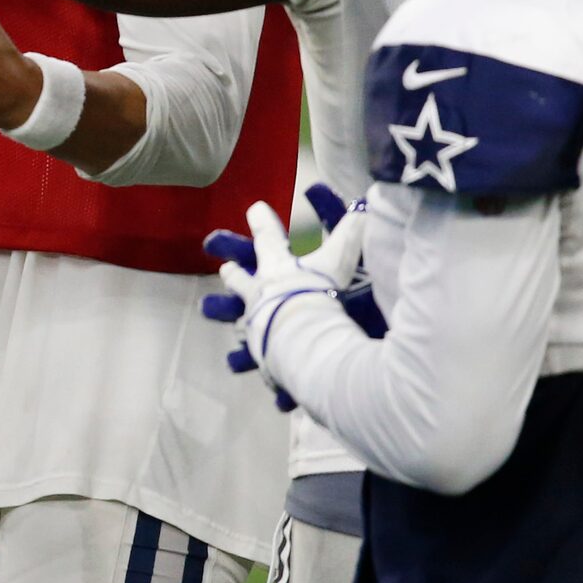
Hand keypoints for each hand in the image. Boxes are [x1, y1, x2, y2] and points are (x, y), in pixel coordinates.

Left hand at [199, 196, 368, 409]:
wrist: (304, 337)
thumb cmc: (319, 292)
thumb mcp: (340, 259)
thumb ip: (351, 232)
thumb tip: (364, 207)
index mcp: (277, 267)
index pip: (268, 237)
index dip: (263, 222)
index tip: (254, 208)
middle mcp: (260, 293)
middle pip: (241, 279)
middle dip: (234, 272)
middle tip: (225, 268)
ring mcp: (255, 323)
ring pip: (237, 316)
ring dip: (228, 315)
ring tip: (217, 319)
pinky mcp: (259, 352)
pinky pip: (257, 362)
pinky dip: (253, 367)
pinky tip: (248, 375)